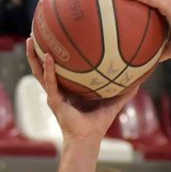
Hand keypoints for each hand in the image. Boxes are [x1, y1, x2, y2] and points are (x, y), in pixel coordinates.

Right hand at [25, 38, 143, 140]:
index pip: (57, 69)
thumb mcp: (112, 103)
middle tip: (36, 33)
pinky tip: (49, 56)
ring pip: (39, 72)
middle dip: (37, 51)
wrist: (88, 138)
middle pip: (42, 67)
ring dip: (34, 56)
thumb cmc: (98, 123)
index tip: (54, 38)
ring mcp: (53, 95)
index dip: (54, 55)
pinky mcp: (54, 101)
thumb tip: (139, 81)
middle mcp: (57, 90)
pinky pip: (50, 82)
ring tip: (31, 39)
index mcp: (67, 89)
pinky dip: (49, 69)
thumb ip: (124, 92)